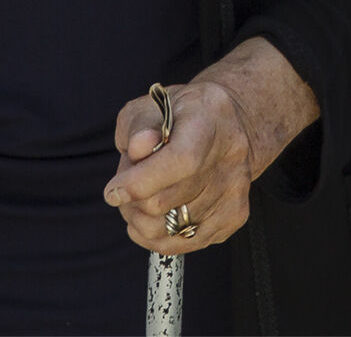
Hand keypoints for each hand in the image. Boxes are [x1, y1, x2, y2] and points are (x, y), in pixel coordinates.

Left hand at [105, 39, 317, 254]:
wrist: (227, 125)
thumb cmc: (180, 115)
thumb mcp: (150, 106)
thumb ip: (139, 126)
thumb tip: (139, 149)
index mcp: (209, 120)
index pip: (181, 161)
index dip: (141, 182)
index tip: (113, 191)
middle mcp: (231, 155)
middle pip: (166, 202)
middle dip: (132, 201)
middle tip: (125, 187)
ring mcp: (237, 189)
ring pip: (169, 229)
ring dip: (142, 219)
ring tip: (141, 198)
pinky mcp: (236, 215)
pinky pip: (184, 244)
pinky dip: (157, 238)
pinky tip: (155, 216)